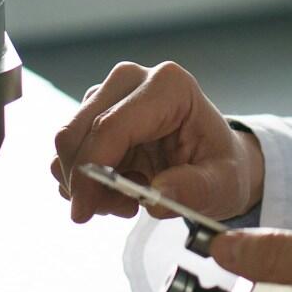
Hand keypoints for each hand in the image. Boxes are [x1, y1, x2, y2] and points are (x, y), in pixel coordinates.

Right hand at [51, 61, 264, 223]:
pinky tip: (118, 187)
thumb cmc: (220, 167)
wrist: (213, 159)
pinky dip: (84, 179)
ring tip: (128, 198)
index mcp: (168, 86)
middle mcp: (133, 79)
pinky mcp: (94, 111)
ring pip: (68, 144)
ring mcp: (109, 92)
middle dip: (85, 181)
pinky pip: (70, 151)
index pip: (110, 126)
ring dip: (87, 183)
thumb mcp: (223, 185)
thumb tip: (157, 195)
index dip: (90, 171)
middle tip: (119, 208)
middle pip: (78, 132)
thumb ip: (195, 189)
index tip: (84, 212)